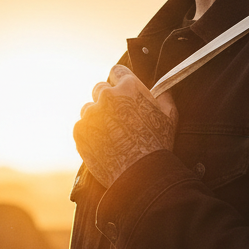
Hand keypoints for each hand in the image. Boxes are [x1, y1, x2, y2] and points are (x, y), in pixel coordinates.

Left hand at [73, 65, 177, 187]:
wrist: (140, 176)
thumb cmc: (158, 146)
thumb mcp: (169, 117)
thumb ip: (164, 96)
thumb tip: (162, 89)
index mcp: (128, 87)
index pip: (117, 71)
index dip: (119, 81)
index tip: (120, 91)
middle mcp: (106, 96)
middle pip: (100, 89)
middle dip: (107, 100)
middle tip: (117, 117)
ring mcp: (90, 114)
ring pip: (88, 109)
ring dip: (96, 117)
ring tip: (111, 135)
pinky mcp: (79, 132)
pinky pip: (81, 127)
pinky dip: (89, 134)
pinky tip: (103, 145)